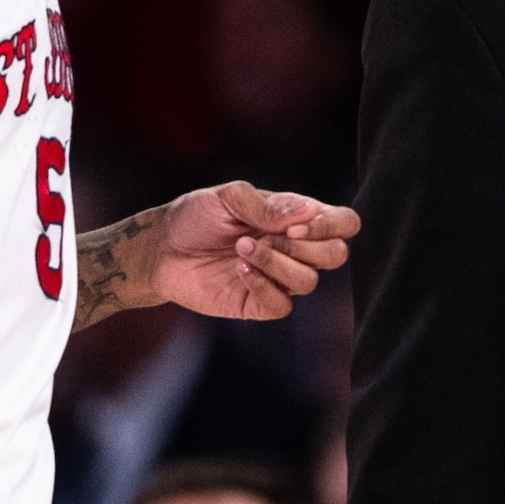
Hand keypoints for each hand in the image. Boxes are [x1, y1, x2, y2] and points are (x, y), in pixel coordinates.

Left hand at [74, 182, 359, 328]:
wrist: (161, 249)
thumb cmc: (196, 216)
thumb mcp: (229, 198)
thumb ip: (267, 206)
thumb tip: (308, 211)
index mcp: (296, 218)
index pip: (343, 223)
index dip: (330, 225)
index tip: (294, 222)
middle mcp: (295, 249)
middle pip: (337, 255)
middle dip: (308, 246)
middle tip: (271, 236)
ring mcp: (280, 278)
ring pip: (309, 281)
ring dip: (277, 263)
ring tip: (242, 249)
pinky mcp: (260, 304)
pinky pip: (283, 305)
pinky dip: (265, 286)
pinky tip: (240, 271)